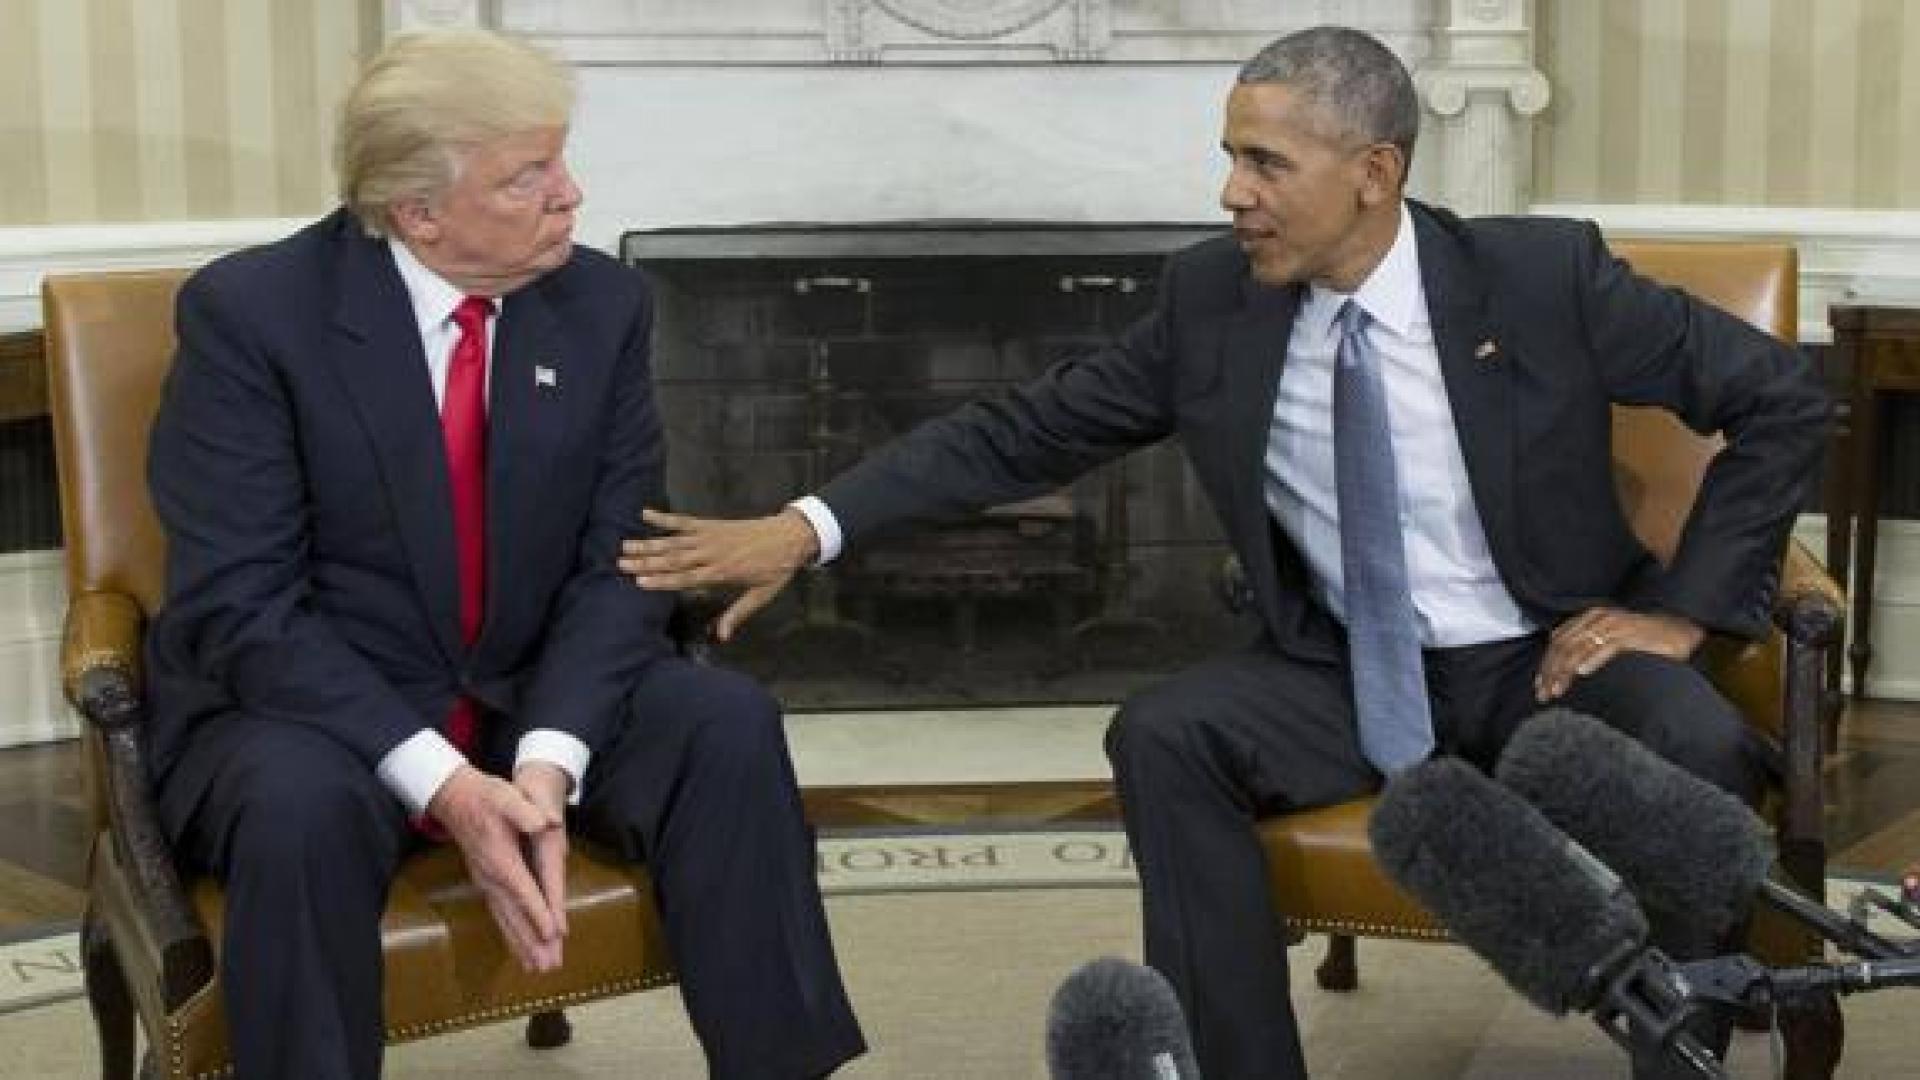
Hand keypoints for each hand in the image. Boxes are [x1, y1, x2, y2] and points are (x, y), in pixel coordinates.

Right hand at [428, 765, 565, 972]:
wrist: (455, 799)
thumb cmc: (485, 796)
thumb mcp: (506, 796)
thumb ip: (525, 811)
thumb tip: (546, 822)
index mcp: (501, 858)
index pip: (523, 889)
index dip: (538, 911)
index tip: (554, 933)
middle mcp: (491, 877)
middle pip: (515, 914)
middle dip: (533, 941)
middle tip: (550, 966)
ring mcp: (487, 884)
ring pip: (506, 920)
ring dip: (522, 945)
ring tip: (538, 969)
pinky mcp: (486, 885)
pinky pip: (499, 916)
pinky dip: (510, 935)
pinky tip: (520, 951)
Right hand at [618, 507, 819, 640]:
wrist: (789, 537)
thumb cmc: (774, 570)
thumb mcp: (760, 596)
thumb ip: (737, 614)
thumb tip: (722, 636)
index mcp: (722, 572)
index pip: (686, 578)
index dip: (663, 580)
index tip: (640, 581)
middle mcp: (712, 553)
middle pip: (674, 559)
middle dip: (647, 562)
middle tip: (621, 563)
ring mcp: (710, 536)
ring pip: (674, 541)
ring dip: (649, 543)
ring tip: (625, 545)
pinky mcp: (711, 524)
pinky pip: (684, 520)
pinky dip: (665, 517)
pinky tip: (646, 514)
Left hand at [1534, 607, 1705, 702]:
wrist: (1678, 630)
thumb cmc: (1644, 640)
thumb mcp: (1609, 640)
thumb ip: (1588, 648)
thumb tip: (1565, 669)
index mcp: (1589, 618)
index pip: (1558, 642)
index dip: (1546, 665)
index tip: (1539, 687)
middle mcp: (1598, 618)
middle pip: (1564, 646)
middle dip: (1551, 672)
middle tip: (1544, 695)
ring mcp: (1614, 625)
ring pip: (1581, 648)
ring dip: (1566, 671)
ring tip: (1558, 690)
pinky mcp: (1631, 633)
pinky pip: (1608, 647)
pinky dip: (1593, 659)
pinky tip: (1583, 673)